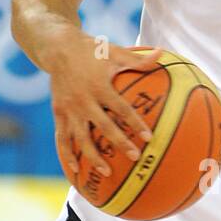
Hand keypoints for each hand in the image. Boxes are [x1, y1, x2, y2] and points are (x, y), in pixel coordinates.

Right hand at [47, 33, 160, 186]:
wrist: (57, 48)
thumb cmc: (91, 51)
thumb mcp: (115, 52)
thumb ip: (138, 60)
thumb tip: (163, 54)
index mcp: (99, 86)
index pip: (120, 108)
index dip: (135, 123)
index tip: (149, 137)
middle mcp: (84, 100)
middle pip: (103, 126)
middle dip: (119, 143)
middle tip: (134, 157)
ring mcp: (69, 109)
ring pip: (81, 138)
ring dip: (93, 156)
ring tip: (107, 172)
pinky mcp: (58, 113)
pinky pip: (62, 138)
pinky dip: (67, 155)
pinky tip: (75, 170)